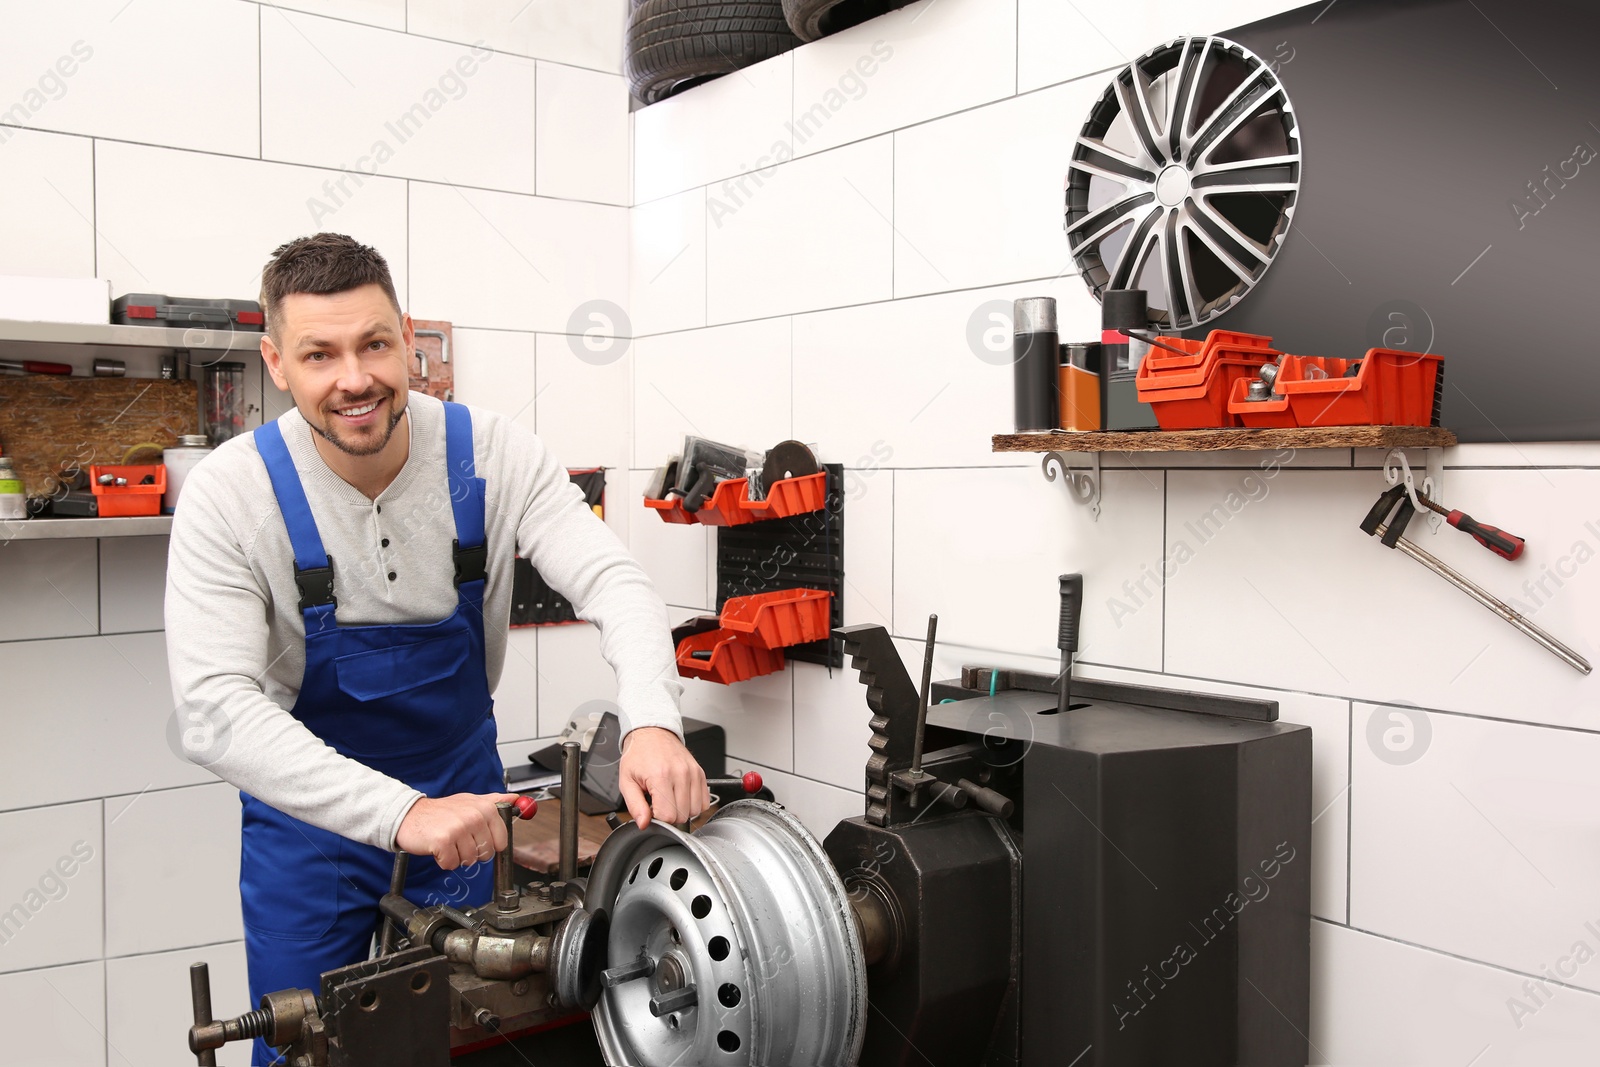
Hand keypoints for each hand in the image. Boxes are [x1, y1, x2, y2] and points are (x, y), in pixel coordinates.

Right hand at [396, 791, 518, 870]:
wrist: (409, 815)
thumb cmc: (441, 812)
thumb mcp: (470, 801)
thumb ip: (495, 801)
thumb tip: (518, 800)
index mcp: (485, 808)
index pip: (501, 840)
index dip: (489, 844)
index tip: (477, 838)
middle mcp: (474, 816)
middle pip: (486, 853)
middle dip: (472, 852)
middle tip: (458, 839)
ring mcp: (459, 829)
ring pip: (469, 861)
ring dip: (457, 856)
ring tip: (448, 842)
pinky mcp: (444, 842)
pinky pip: (452, 864)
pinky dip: (444, 861)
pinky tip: (438, 848)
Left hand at [618, 726, 706, 829]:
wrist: (652, 733)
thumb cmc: (638, 755)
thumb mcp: (626, 781)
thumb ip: (634, 805)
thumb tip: (643, 824)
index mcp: (660, 776)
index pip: (668, 816)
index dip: (658, 818)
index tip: (651, 809)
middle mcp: (680, 774)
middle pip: (682, 815)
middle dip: (669, 815)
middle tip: (658, 803)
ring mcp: (693, 773)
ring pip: (695, 810)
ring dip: (682, 810)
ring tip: (669, 799)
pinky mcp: (700, 773)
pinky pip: (704, 801)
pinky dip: (694, 804)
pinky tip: (680, 797)